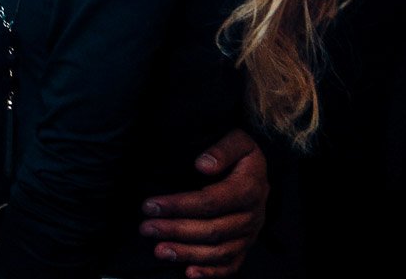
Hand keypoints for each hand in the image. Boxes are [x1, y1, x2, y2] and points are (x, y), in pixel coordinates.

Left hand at [138, 129, 267, 277]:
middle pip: (212, 230)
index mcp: (249, 189)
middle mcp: (251, 216)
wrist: (259, 170)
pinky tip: (188, 273)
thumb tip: (202, 164)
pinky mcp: (245, 246)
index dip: (179, 205)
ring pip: (219, 251)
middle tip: (146, 228)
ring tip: (159, 250)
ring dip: (187, 253)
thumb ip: (222, 149)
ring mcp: (249, 234)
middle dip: (175, 230)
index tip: (150, 205)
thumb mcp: (238, 140)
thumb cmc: (241, 154)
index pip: (210, 202)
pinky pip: (231, 265)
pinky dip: (211, 273)